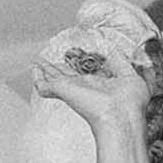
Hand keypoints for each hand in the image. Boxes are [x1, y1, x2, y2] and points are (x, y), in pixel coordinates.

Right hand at [32, 29, 150, 128]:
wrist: (121, 116)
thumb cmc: (130, 103)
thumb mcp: (130, 74)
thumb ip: (119, 59)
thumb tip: (112, 46)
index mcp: (99, 86)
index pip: (85, 74)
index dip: (77, 65)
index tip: (72, 57)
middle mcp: (84, 88)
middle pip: (66, 76)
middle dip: (57, 68)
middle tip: (48, 60)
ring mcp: (73, 91)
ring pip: (54, 80)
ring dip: (44, 70)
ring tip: (35, 62)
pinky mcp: (63, 91)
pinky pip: (45, 86)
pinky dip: (37, 78)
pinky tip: (33, 69)